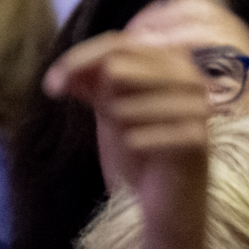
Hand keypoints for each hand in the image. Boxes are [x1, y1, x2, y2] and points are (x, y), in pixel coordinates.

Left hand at [45, 34, 209, 248]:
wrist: (164, 205)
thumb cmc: (139, 155)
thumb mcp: (110, 112)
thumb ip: (95, 84)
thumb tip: (66, 68)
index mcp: (171, 63)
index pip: (119, 43)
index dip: (80, 58)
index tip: (51, 86)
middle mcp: (190, 78)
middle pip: (123, 63)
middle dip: (91, 85)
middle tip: (78, 104)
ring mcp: (197, 108)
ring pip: (131, 98)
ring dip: (116, 118)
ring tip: (125, 134)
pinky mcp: (198, 141)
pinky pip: (148, 133)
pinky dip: (134, 142)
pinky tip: (135, 148)